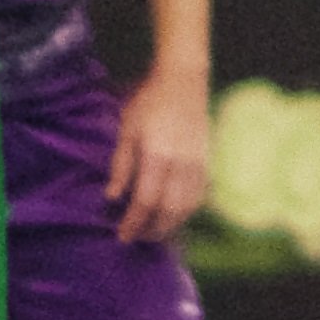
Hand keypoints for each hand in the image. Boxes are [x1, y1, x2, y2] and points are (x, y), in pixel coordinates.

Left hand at [107, 64, 212, 242]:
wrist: (184, 81)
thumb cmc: (149, 101)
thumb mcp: (127, 130)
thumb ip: (121, 165)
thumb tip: (112, 197)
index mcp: (159, 156)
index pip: (146, 201)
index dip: (134, 223)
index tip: (122, 235)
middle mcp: (182, 165)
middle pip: (169, 211)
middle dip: (151, 230)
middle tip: (135, 238)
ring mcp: (199, 165)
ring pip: (187, 208)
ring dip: (170, 225)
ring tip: (153, 232)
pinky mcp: (207, 163)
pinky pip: (199, 198)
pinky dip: (186, 213)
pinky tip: (174, 216)